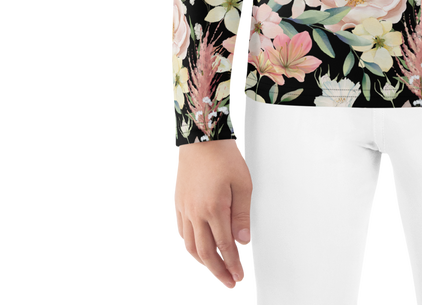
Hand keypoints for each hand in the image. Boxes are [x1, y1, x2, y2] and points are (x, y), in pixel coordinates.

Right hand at [172, 139, 252, 290]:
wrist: (201, 137)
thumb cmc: (223, 155)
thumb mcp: (242, 183)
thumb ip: (242, 214)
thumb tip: (243, 241)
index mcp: (215, 209)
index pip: (225, 248)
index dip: (233, 265)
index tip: (240, 276)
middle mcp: (197, 213)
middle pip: (206, 253)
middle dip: (219, 273)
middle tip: (229, 284)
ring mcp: (185, 210)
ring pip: (191, 247)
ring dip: (203, 265)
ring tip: (214, 273)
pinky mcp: (178, 204)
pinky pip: (181, 234)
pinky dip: (189, 248)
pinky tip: (196, 252)